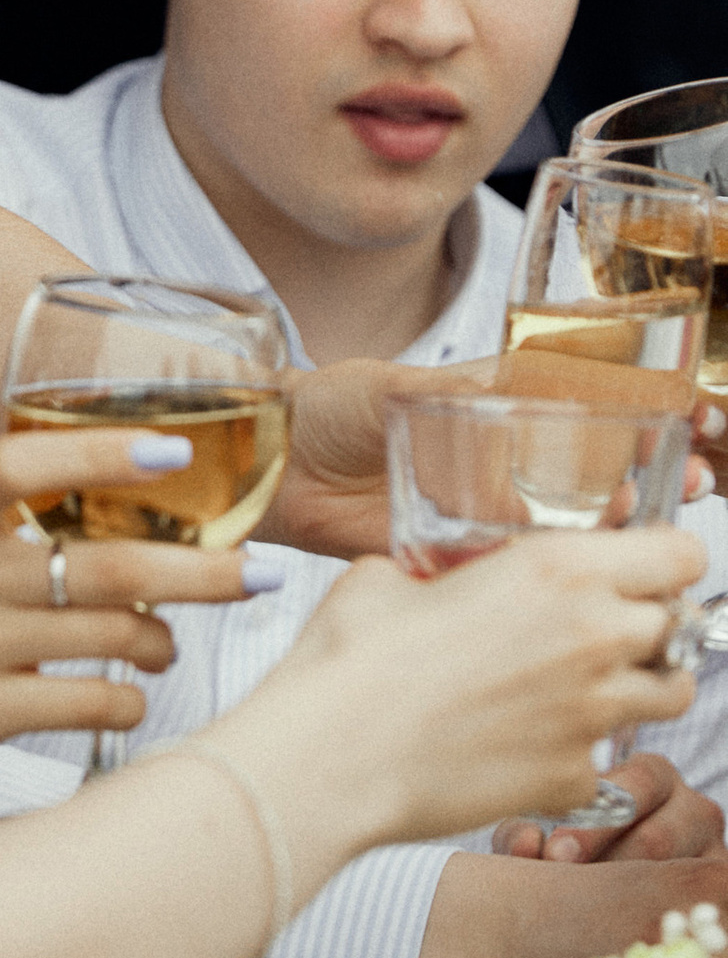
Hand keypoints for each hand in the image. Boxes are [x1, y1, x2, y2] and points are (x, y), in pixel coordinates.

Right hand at [0, 430, 272, 779]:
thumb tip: (122, 490)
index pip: (19, 464)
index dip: (101, 453)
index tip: (174, 453)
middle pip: (103, 563)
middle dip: (202, 569)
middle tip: (257, 572)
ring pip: (110, 637)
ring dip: (162, 641)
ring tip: (166, 642)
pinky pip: (87, 703)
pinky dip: (126, 700)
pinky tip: (125, 695)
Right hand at [228, 530, 702, 856]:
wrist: (329, 755)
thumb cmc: (350, 659)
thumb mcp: (391, 575)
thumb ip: (446, 568)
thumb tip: (439, 579)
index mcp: (558, 568)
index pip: (682, 553)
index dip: (664, 561)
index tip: (638, 571)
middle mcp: (593, 636)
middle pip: (682, 624)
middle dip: (650, 626)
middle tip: (598, 631)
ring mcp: (593, 714)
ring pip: (673, 695)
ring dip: (639, 686)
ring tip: (581, 689)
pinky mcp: (574, 778)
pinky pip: (603, 760)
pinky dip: (575, 754)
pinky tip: (521, 746)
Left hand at [273, 364, 719, 559]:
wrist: (273, 468)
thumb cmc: (330, 408)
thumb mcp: (396, 385)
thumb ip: (457, 397)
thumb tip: (517, 410)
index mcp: (502, 404)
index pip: (596, 400)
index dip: (654, 406)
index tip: (699, 411)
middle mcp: (508, 459)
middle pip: (605, 465)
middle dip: (661, 468)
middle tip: (696, 473)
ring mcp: (492, 509)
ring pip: (579, 520)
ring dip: (628, 521)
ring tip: (664, 512)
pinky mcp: (467, 556)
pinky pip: (526, 569)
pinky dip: (566, 572)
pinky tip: (596, 570)